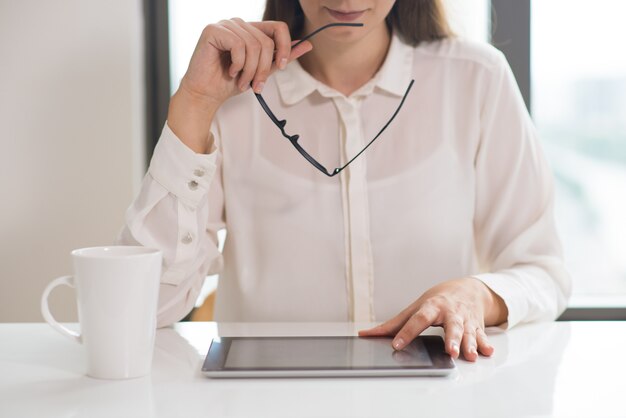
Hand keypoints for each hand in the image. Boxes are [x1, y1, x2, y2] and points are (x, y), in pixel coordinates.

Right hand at [168, 18, 312, 152]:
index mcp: (251, 30)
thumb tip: (307, 44)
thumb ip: (281, 58)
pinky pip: (238, 44)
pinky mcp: (213, 30)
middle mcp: (239, 24)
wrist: (206, 94)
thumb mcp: (262, 71)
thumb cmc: (229, 83)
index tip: (282, 66)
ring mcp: (225, 25)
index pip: (279, 27)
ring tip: (242, 82)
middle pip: (267, 41)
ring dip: (250, 70)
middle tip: (256, 85)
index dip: (285, 47)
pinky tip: (230, 71)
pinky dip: (238, 64)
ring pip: (254, 44)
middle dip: (264, 69)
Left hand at [358, 278, 507, 361]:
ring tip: (470, 356)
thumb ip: (394, 323)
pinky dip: (486, 344)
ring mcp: (465, 320)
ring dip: (470, 344)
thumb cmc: (438, 299)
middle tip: (449, 352)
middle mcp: (450, 313)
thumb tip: (366, 334)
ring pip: (468, 333)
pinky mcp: (477, 326)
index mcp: (432, 307)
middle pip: (451, 326)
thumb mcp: (416, 307)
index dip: (407, 332)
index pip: (418, 319)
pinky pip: (482, 336)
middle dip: (451, 338)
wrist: (469, 288)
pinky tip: (487, 353)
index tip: (397, 345)